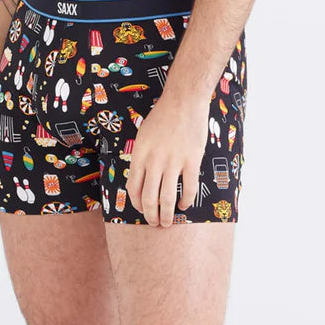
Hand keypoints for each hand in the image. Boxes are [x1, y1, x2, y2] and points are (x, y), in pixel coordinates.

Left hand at [125, 89, 209, 226]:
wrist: (183, 100)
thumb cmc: (162, 116)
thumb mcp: (143, 135)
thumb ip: (142, 157)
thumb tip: (141, 179)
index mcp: (140, 154)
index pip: (133, 188)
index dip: (137, 203)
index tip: (141, 210)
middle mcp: (154, 160)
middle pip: (149, 198)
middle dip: (150, 215)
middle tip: (154, 223)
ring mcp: (173, 162)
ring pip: (167, 198)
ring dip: (166, 215)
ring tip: (167, 223)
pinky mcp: (192, 161)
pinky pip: (189, 189)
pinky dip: (186, 202)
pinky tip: (184, 205)